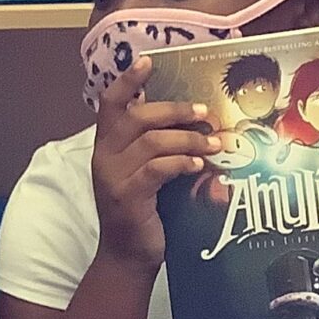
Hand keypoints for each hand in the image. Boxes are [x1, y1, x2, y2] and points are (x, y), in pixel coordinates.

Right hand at [90, 57, 213, 268]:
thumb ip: (154, 146)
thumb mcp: (143, 172)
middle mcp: (104, 157)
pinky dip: (181, 163)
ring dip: (188, 139)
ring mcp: (114, 178)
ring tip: (214, 144)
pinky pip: (157, 169)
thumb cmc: (142, 211)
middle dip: (174, 110)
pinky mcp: (128, 197)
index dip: (127, 80)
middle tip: (205, 113)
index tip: (147, 61)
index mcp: (106, 146)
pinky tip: (199, 166)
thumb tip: (193, 118)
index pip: (110, 104)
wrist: (128, 256)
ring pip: (151, 141)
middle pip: (136, 117)